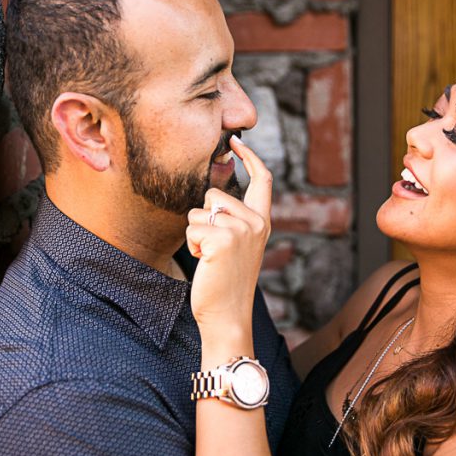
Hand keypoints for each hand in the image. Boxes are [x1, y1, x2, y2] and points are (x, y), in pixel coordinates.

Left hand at [187, 138, 271, 348]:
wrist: (228, 315)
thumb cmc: (226, 283)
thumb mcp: (238, 246)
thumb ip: (234, 221)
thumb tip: (213, 198)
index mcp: (263, 222)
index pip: (262, 180)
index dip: (250, 157)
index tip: (236, 139)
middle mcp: (256, 222)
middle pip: (215, 194)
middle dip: (204, 218)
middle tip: (215, 250)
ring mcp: (241, 229)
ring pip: (200, 211)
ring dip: (196, 234)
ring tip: (211, 258)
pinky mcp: (222, 238)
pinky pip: (193, 227)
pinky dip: (192, 245)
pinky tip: (206, 263)